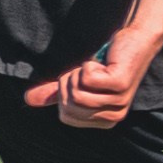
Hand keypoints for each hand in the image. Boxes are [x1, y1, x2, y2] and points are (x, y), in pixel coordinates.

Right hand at [25, 26, 161, 128]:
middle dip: (69, 83)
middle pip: (69, 106)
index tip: (80, 81)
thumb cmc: (106, 61)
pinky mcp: (120, 84)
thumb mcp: (77, 80)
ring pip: (76, 94)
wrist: (134, 40)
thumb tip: (28, 99)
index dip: (64, 94)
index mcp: (104, 122)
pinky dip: (88, 65)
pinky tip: (103, 63)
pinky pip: (86, 78)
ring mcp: (119, 102)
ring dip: (78, 74)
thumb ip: (54, 92)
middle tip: (86, 72)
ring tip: (94, 68)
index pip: (66, 116)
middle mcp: (114, 116)